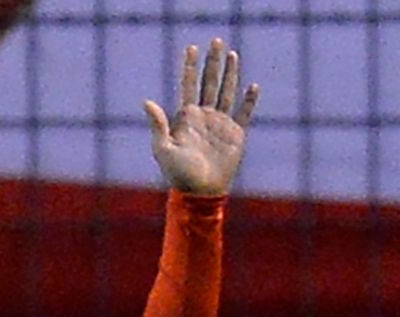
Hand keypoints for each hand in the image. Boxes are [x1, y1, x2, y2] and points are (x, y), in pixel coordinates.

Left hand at [144, 40, 259, 196]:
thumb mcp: (163, 149)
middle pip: (209, 82)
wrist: (200, 192)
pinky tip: (253, 86)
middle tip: (217, 41)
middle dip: (213, 62)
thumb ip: (158, 124)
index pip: (188, 85)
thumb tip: (146, 101)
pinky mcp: (235, 134)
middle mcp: (204, 116)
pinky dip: (249, 100)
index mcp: (186, 117)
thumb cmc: (178, 174)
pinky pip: (244, 113)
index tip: (192, 47)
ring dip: (230, 74)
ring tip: (233, 54)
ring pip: (226, 92)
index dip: (190, 66)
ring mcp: (220, 124)